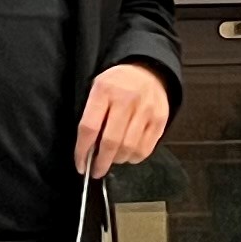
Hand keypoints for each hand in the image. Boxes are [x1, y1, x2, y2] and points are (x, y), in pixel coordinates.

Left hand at [76, 62, 170, 177]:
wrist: (148, 71)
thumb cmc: (117, 84)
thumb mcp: (97, 89)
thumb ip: (91, 116)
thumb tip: (87, 150)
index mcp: (105, 90)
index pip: (89, 127)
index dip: (82, 151)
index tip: (80, 165)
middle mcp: (127, 99)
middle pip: (111, 142)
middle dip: (101, 162)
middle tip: (97, 170)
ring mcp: (146, 110)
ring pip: (129, 148)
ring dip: (118, 160)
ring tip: (113, 158)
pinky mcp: (160, 119)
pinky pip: (145, 149)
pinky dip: (134, 157)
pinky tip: (128, 154)